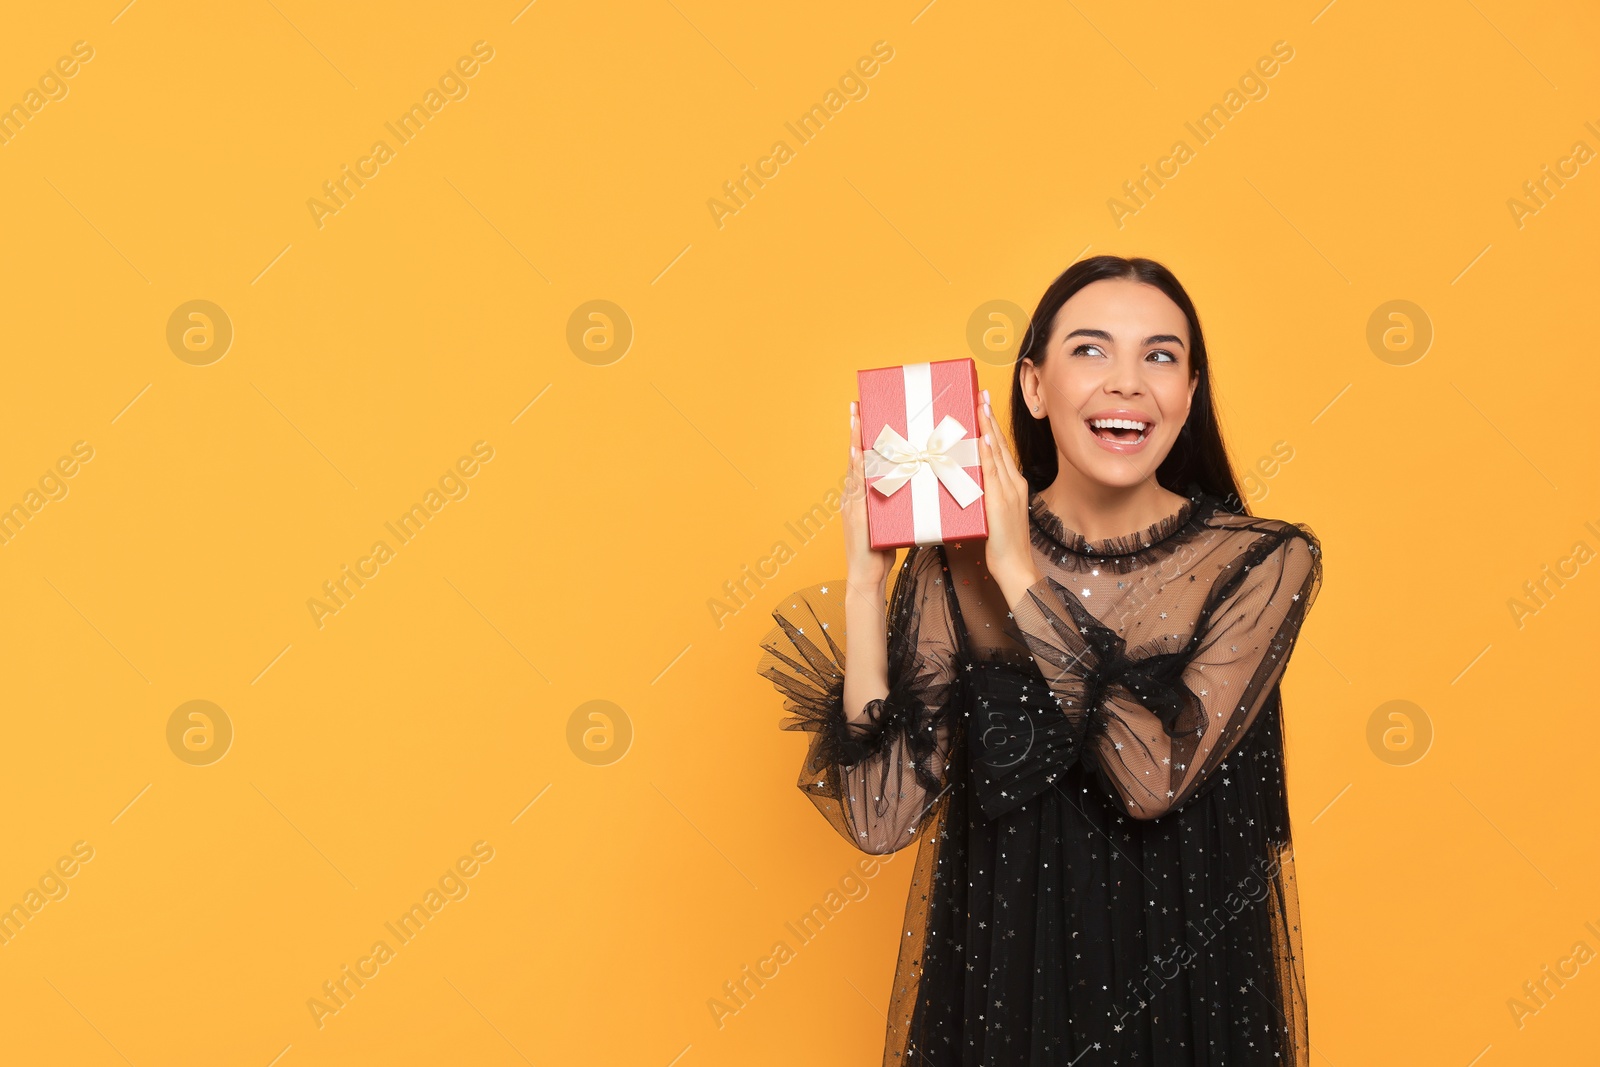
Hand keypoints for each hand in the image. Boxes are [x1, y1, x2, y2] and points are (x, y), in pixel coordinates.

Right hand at [843, 400, 894, 588]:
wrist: (867, 577)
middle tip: (856, 405)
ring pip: (854, 466)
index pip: (865, 459)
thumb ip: (902, 500)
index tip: (865, 412)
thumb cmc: (882, 550)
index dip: (864, 436)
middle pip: (855, 456)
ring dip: (854, 441)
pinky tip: (857, 452)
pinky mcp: (854, 513)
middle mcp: (855, 494)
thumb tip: (922, 484)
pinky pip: (856, 487)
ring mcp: (852, 502)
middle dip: (855, 429)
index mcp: (864, 494)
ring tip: (856, 417)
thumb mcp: (895, 519)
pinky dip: (857, 468)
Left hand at [976, 389, 1041, 608]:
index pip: (998, 449)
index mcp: (1011, 484)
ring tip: (980, 405)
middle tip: (980, 394)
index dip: (990, 426)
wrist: (1015, 566)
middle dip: (989, 418)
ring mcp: (1008, 490)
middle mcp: (1012, 482)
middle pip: (998, 444)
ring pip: (996, 452)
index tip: (982, 405)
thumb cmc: (1001, 544)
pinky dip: (989, 453)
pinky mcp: (1001, 501)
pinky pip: (993, 471)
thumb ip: (982, 496)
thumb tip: (966, 483)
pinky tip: (983, 438)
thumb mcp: (990, 513)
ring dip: (987, 427)